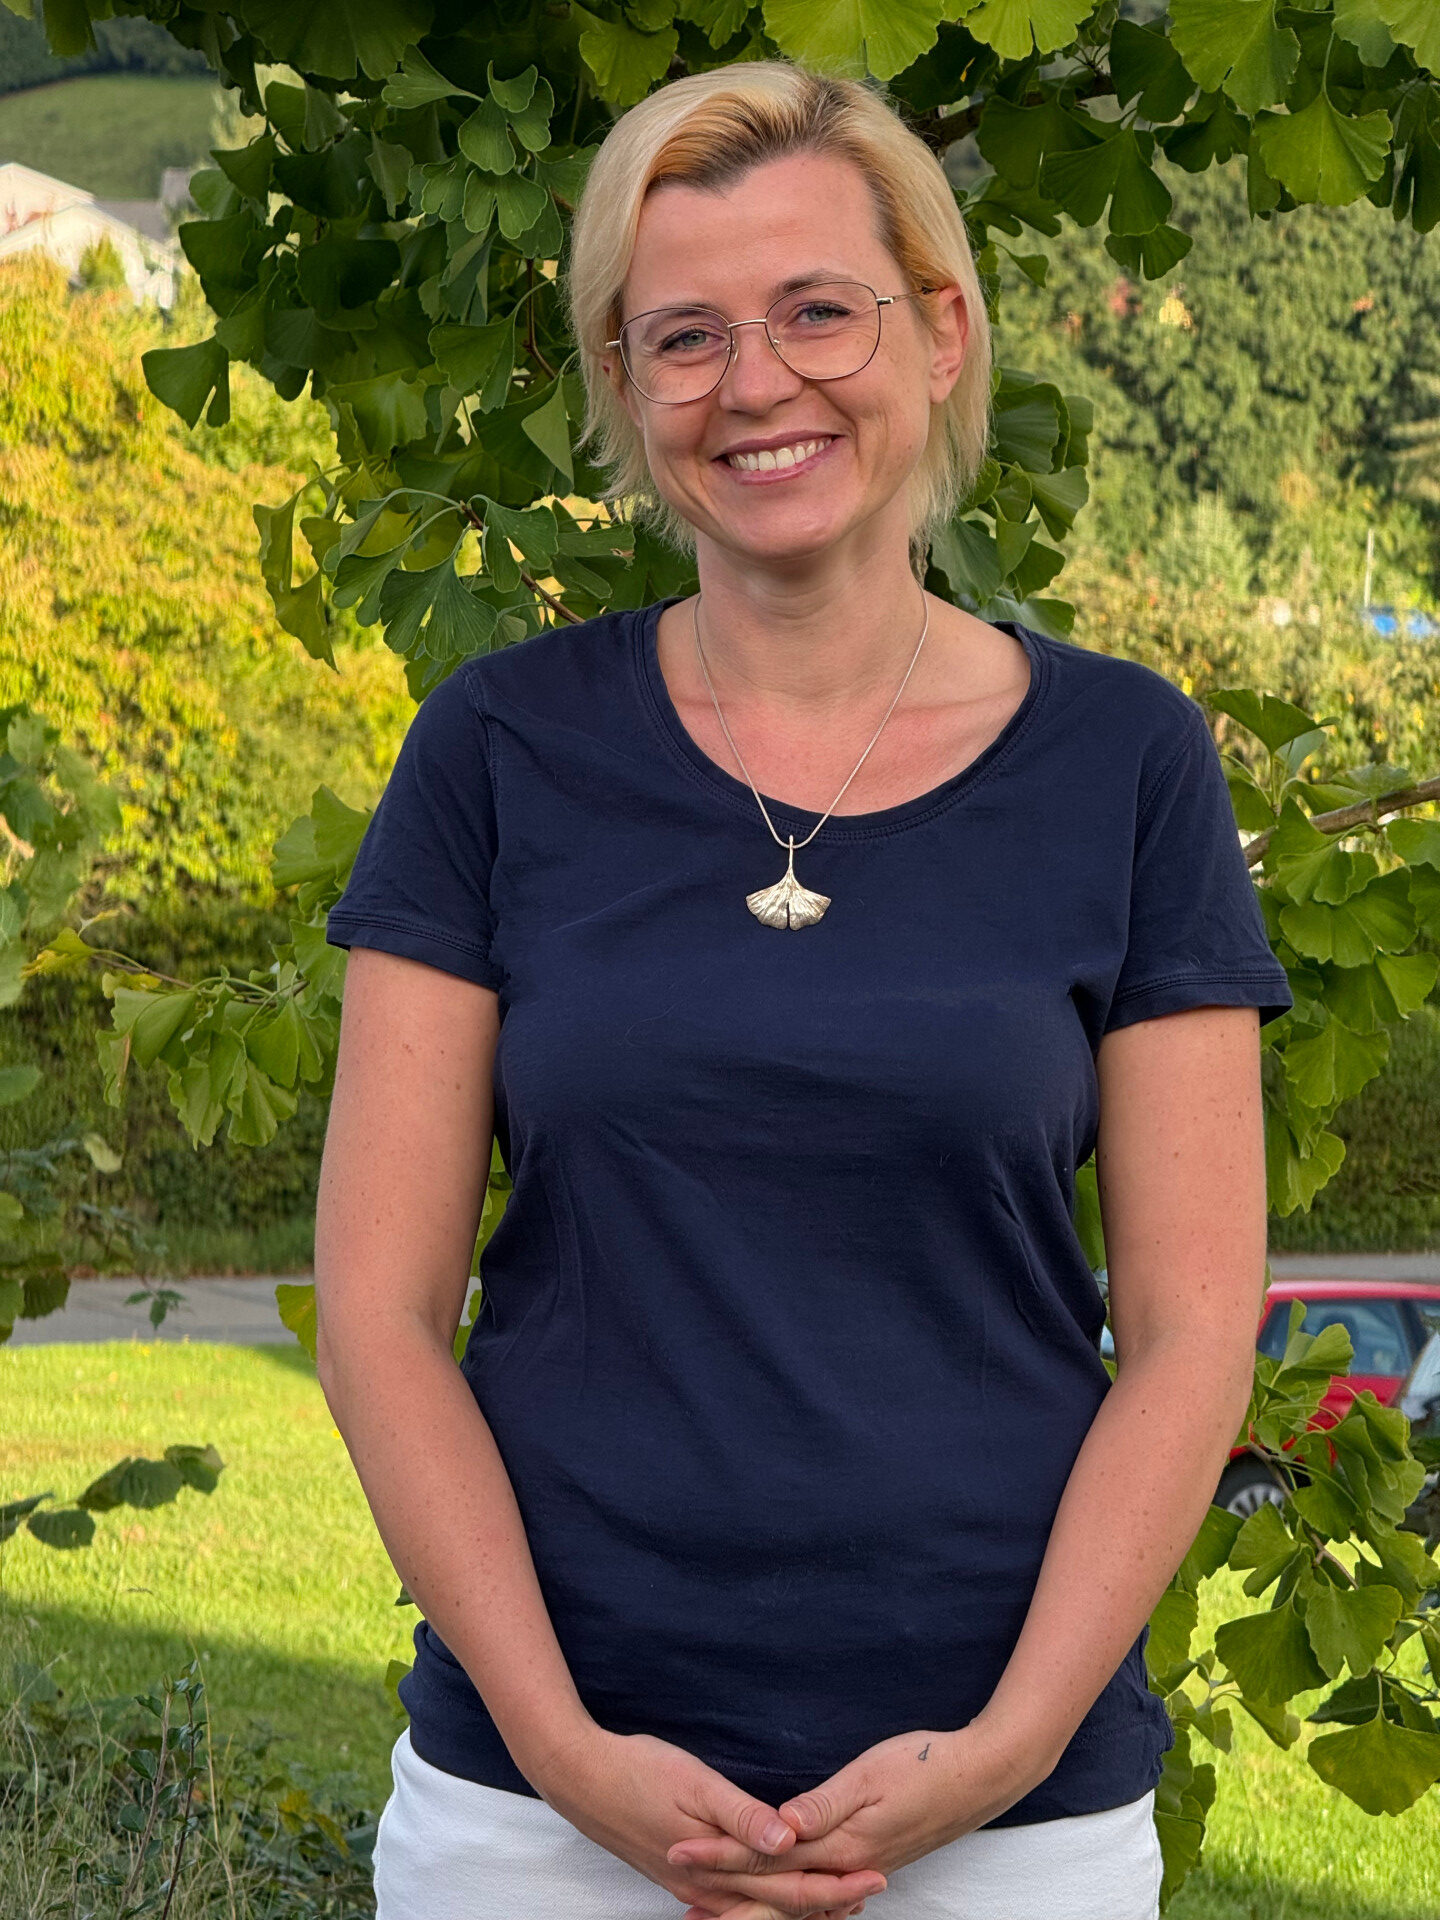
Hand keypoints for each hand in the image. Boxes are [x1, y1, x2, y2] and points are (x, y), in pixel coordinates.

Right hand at [525, 1719, 888, 1918]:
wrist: (579, 1778)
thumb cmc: (639, 1770)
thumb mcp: (693, 1781)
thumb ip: (741, 1813)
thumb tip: (787, 1837)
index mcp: (718, 1864)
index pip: (789, 1885)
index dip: (834, 1884)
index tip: (875, 1875)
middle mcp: (709, 1886)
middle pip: (779, 1904)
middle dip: (827, 1899)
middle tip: (871, 1888)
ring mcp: (692, 1886)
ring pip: (757, 1909)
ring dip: (798, 1906)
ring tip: (836, 1900)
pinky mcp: (680, 1876)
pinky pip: (732, 1904)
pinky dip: (762, 1906)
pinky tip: (770, 1900)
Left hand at [664, 1719, 1044, 1919]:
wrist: (982, 1776)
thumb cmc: (926, 1765)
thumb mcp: (871, 1774)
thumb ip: (824, 1805)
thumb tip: (781, 1827)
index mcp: (843, 1845)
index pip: (768, 1854)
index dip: (722, 1854)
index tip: (681, 1850)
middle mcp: (849, 1868)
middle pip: (778, 1890)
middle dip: (727, 1893)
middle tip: (682, 1897)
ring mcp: (862, 1870)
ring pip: (799, 1900)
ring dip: (755, 1904)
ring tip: (714, 1910)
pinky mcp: (872, 1863)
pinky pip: (822, 1895)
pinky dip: (792, 1902)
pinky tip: (780, 1902)